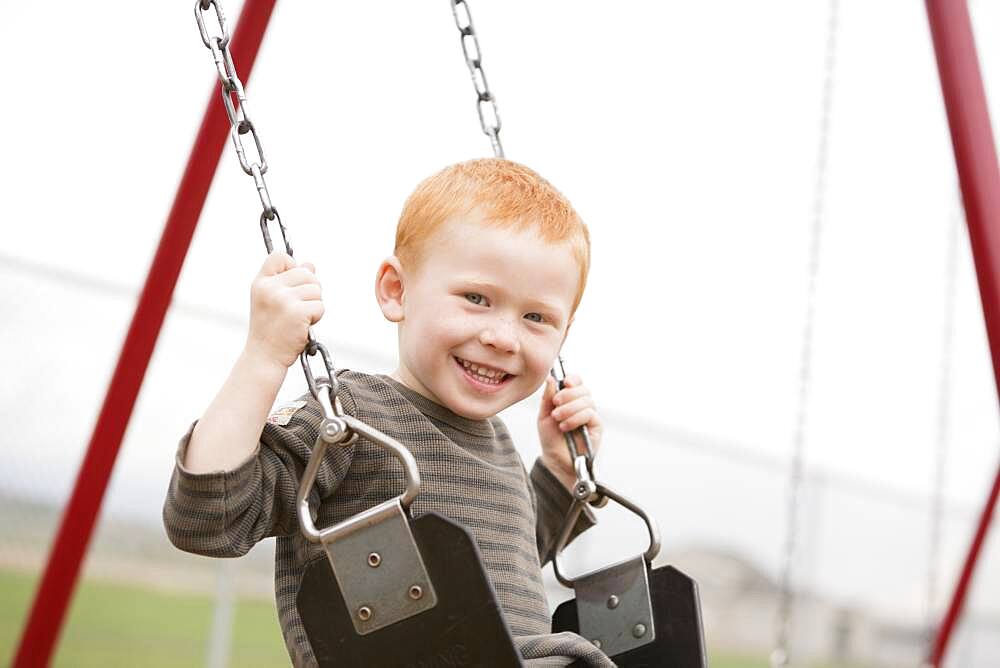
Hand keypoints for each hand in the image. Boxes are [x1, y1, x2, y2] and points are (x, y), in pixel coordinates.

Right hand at [245, 251, 323, 368]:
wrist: (265, 356)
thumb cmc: (270, 330)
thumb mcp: (272, 301)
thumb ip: (289, 281)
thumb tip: (309, 265)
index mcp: (261, 283)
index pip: (279, 256)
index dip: (292, 266)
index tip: (292, 284)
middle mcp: (270, 288)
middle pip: (306, 273)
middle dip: (310, 290)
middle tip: (298, 308)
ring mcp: (283, 299)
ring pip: (316, 290)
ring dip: (314, 305)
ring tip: (298, 318)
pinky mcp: (297, 312)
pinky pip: (320, 306)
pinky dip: (316, 317)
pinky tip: (302, 326)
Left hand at [537, 374, 602, 491]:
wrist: (555, 460)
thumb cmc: (551, 438)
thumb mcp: (544, 416)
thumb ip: (548, 397)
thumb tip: (551, 378)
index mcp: (570, 399)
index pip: (577, 382)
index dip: (573, 379)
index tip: (565, 382)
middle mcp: (583, 405)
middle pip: (583, 389)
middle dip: (568, 394)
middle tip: (556, 404)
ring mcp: (590, 416)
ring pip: (587, 401)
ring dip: (569, 408)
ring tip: (558, 419)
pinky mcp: (597, 427)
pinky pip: (590, 414)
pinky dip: (576, 418)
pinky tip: (565, 427)